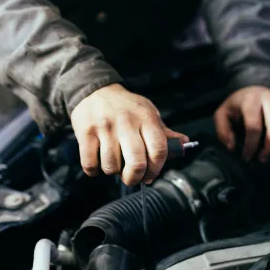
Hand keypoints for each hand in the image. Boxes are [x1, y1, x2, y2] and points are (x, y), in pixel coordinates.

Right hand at [71, 84, 187, 185]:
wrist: (94, 90)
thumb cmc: (125, 106)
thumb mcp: (148, 112)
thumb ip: (164, 131)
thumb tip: (184, 143)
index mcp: (146, 118)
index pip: (159, 150)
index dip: (156, 169)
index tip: (150, 176)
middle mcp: (127, 122)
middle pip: (137, 163)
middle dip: (135, 178)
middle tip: (132, 178)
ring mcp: (105, 128)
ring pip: (111, 167)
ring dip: (113, 172)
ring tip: (113, 163)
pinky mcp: (85, 133)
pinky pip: (90, 164)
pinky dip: (94, 170)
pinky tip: (97, 163)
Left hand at [214, 86, 269, 162]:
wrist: (253, 90)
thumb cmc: (237, 106)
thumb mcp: (222, 115)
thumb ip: (222, 131)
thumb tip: (232, 147)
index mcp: (250, 100)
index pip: (253, 126)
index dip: (251, 145)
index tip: (247, 157)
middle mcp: (269, 99)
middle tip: (263, 158)